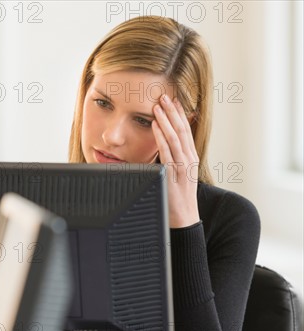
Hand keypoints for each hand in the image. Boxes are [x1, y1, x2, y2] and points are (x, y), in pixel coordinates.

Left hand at [152, 94, 199, 227]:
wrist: (182, 218)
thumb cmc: (175, 196)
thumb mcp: (175, 173)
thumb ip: (170, 158)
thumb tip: (160, 144)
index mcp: (190, 157)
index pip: (185, 131)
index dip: (179, 114)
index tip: (172, 100)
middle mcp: (189, 159)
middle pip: (182, 130)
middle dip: (172, 112)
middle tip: (163, 96)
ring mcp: (183, 166)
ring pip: (175, 138)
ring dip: (166, 120)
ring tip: (158, 106)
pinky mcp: (175, 174)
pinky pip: (167, 152)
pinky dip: (161, 137)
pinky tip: (155, 126)